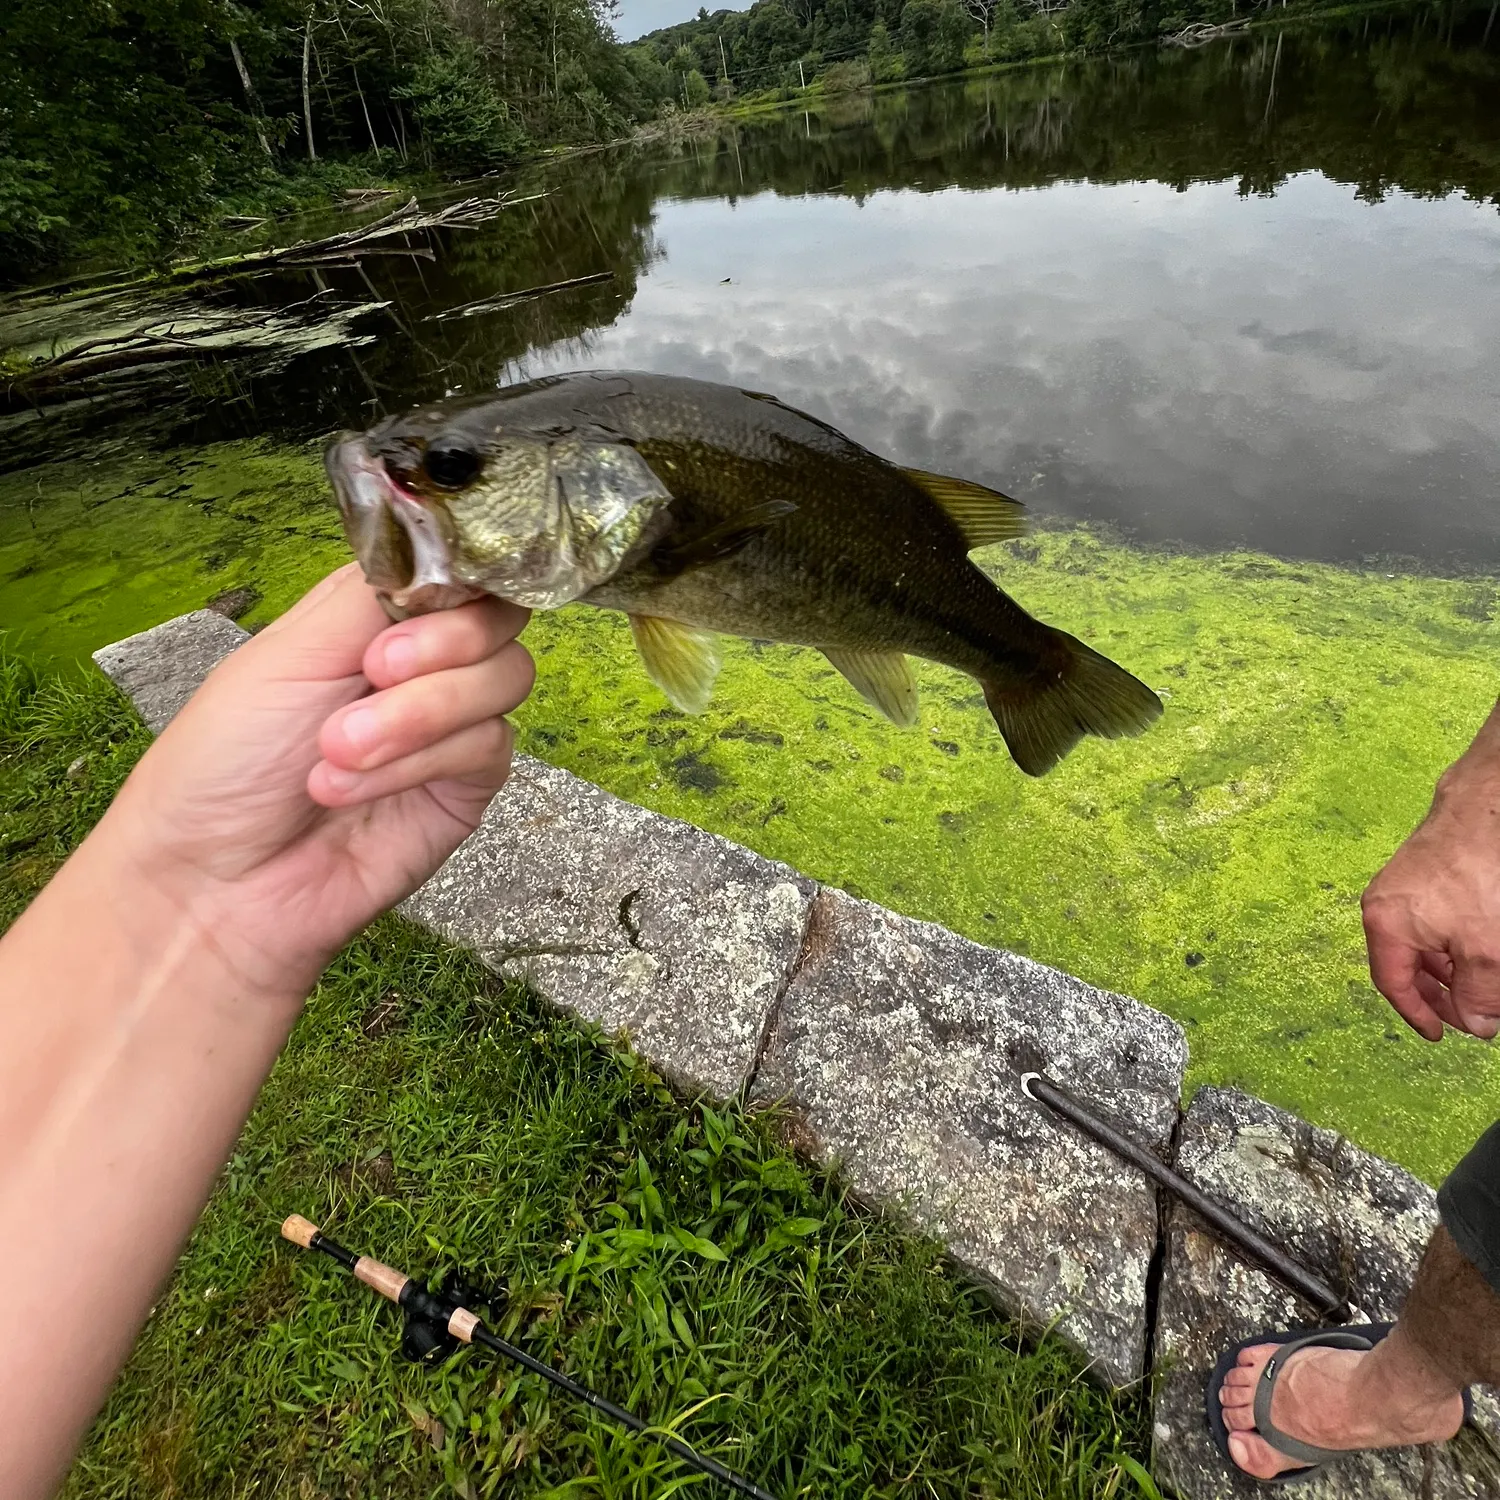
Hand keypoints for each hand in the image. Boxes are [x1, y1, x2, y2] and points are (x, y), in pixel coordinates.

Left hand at [101, 564, 532, 998]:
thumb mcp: (290, 650)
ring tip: (336, 752)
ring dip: (418, 714)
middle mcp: (423, 663)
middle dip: (442, 646)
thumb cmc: (224, 760)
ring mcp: (450, 725)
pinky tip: (350, 789)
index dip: (457, 578)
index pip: (459, 567)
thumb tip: (450, 550)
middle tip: (372, 673)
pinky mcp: (467, 786)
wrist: (215, 880)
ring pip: (505, 680)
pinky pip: (488, 747)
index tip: (416, 605)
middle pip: (500, 618)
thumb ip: (375, 595)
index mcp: (377, 615)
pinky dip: (419, 762)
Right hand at [1362, 747, 1499, 1040]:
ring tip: (1481, 984)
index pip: (1393, 985)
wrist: (1489, 809)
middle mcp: (1384, 904)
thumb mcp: (1486, 952)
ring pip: (1422, 943)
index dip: (1420, 1015)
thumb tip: (1476, 1022)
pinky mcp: (1425, 870)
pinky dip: (1453, 943)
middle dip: (1439, 995)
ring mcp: (1402, 885)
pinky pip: (1432, 920)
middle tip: (1471, 1015)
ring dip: (1450, 970)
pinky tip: (1477, 946)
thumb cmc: (1480, 875)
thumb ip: (1480, 996)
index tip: (1442, 1036)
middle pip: (1404, 965)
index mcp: (1385, 925)